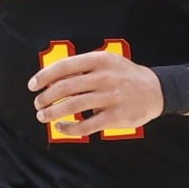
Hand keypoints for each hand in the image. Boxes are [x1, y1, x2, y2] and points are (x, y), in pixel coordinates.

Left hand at [28, 51, 168, 136]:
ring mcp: (111, 97)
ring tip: (43, 115)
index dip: (44, 76)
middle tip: (37, 104)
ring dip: (52, 113)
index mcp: (100, 60)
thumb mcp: (107, 62)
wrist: (156, 90)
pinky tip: (61, 127)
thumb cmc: (124, 76)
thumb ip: (82, 67)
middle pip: (65, 88)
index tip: (32, 85)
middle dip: (45, 97)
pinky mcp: (115, 117)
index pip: (64, 66)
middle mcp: (105, 77)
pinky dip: (68, 128)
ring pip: (72, 107)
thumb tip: (51, 78)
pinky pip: (85, 126)